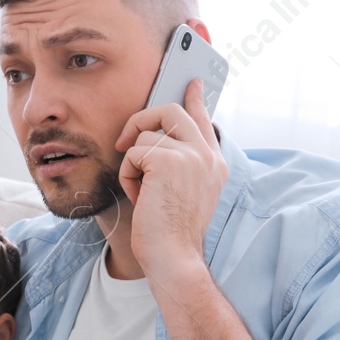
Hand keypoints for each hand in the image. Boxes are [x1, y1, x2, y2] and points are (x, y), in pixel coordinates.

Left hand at [113, 77, 227, 282]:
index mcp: (214, 163)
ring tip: (143, 192)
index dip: (194, 99)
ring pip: (145, 136)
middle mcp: (207, 154)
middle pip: (170, 111)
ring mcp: (191, 155)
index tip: (191, 82)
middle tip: (125, 140)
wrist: (173, 256)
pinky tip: (139, 197)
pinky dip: (128, 175)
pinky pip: (133, 153)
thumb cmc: (171, 233)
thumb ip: (180, 163)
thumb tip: (155, 140)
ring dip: (133, 165)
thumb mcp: (183, 192)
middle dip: (141, 120)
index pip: (204, 119)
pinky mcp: (168, 160)